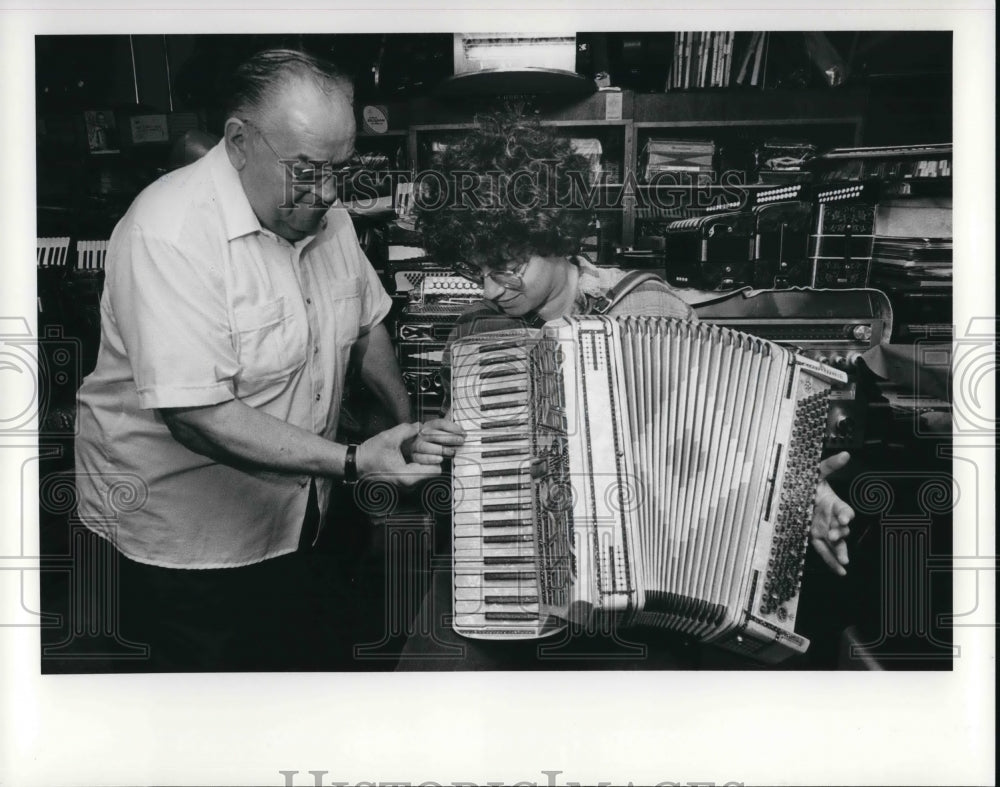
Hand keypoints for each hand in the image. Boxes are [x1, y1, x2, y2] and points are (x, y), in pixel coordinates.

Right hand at [356, 423, 446, 488]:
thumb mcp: (389, 437)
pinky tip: (406, 458)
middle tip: (421, 449)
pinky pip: (416, 475)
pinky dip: (415, 466)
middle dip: (429, 459)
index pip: (436, 470)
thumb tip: (419, 426)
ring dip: (421, 462)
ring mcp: (405, 487)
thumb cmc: (369, 455)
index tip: (430, 448)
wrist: (355, 465)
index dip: (435, 456)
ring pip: (424, 474)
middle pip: (431, 472)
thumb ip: (407, 430)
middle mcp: (408, 485)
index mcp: (407, 476)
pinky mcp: (402, 484)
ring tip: (412, 453)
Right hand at [405, 417, 465, 464]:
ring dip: (440, 449)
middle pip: (433, 433)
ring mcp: (416, 445)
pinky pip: (420, 458)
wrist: (422, 453)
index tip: (463, 433)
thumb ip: (451, 428)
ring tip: (451, 452)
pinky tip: (440, 459)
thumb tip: (461, 427)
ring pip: (425, 446)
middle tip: (460, 441)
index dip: (452, 427)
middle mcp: (421, 434)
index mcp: (429, 426)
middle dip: (448, 437)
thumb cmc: (436, 442)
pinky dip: (430, 459)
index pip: (440, 423)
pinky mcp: (415, 456)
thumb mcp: (443, 433)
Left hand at [810, 451, 854, 575]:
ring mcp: (825, 529)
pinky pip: (825, 551)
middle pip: (841, 528)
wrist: (793, 492)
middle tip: (835, 534)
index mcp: (834, 503)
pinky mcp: (816, 537)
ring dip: (840, 551)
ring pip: (836, 543)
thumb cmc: (807, 482)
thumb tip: (845, 454)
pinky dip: (832, 561)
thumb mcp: (817, 472)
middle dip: (840, 532)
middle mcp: (832, 518)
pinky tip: (840, 570)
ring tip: (844, 561)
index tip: (844, 518)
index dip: (845, 514)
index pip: (844, 510)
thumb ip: (830, 465)